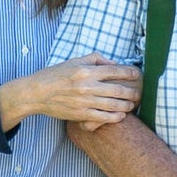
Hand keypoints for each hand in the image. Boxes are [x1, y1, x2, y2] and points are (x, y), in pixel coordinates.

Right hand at [6, 54, 141, 127]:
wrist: (37, 93)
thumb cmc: (56, 75)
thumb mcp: (74, 61)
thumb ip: (95, 59)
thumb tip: (113, 63)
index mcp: (86, 71)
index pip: (114, 71)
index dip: (128, 73)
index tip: (137, 75)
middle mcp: (87, 86)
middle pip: (118, 90)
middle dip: (132, 92)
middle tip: (139, 93)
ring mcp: (85, 102)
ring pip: (114, 105)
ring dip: (127, 105)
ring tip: (132, 104)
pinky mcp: (81, 115)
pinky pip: (103, 117)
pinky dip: (115, 117)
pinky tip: (121, 115)